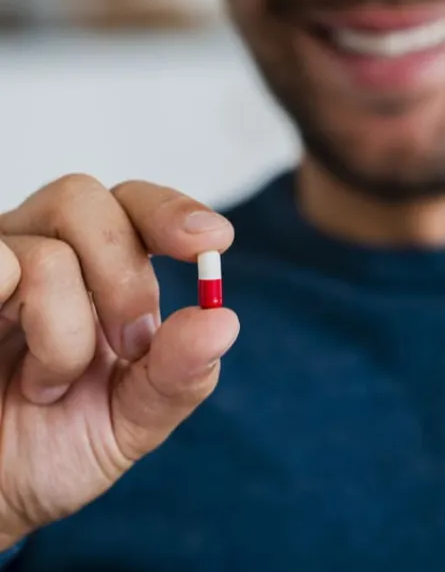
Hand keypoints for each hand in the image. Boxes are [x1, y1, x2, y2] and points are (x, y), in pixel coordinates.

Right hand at [0, 175, 238, 547]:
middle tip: (127, 346)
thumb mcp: (134, 418)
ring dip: (64, 332)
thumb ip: (181, 372)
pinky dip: (8, 312)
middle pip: (86, 200)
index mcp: (101, 272)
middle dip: (123, 280)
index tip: (212, 241)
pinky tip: (6, 366)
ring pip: (45, 254)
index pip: (136, 206)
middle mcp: (44, 251)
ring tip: (49, 383)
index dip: (172, 212)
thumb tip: (224, 321)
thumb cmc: (59, 443)